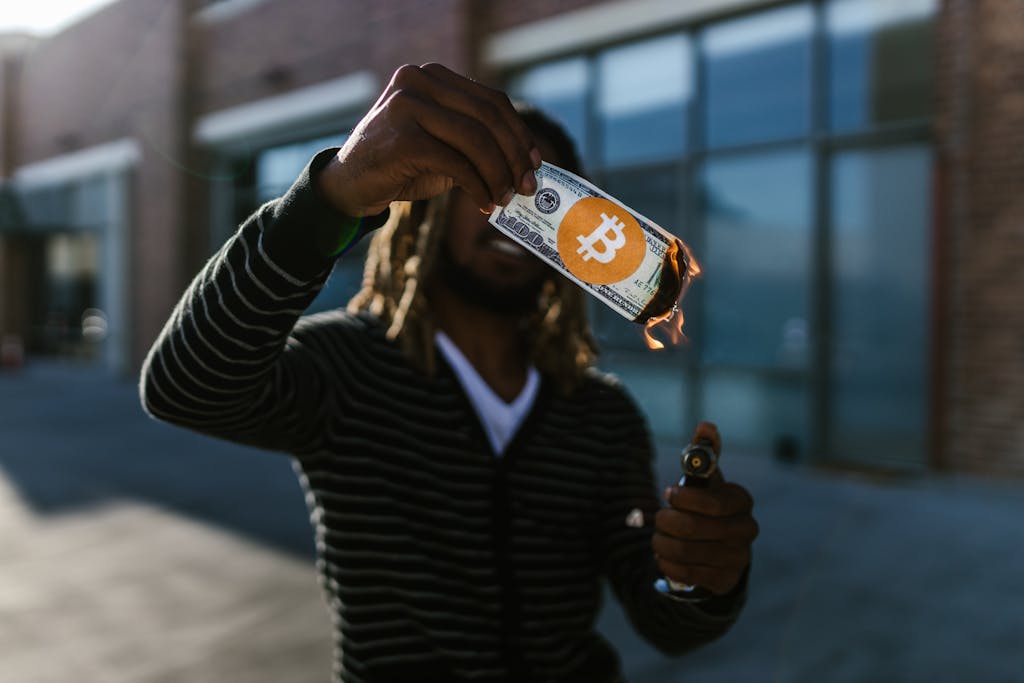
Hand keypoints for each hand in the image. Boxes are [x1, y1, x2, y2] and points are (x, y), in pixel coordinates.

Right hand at [317, 63, 541, 216]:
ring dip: (498, 175)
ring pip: (475, 140)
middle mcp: (418, 81)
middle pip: (487, 118)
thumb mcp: (442, 145)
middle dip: (513, 155)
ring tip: (505, 198)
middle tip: (527, 186)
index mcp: (431, 76)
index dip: (518, 133)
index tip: (535, 162)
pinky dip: (478, 187)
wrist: (350, 184)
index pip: (491, 101)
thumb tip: (524, 165)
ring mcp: (407, 106)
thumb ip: (475, 142)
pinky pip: (457, 164)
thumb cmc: (401, 165)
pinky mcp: (403, 137)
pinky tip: (485, 203)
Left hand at [653, 422, 758, 595]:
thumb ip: (703, 454)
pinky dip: (668, 563)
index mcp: (741, 501)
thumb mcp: (706, 481)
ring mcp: (738, 557)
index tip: (668, 495)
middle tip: (659, 520)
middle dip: (667, 523)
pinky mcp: (725, 580)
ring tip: (658, 538)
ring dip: (662, 543)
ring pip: (686, 551)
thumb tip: (706, 425)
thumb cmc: (707, 506)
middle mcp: (746, 530)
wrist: (720, 549)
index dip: (684, 500)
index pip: (712, 503)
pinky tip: (666, 556)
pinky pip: (686, 572)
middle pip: (694, 529)